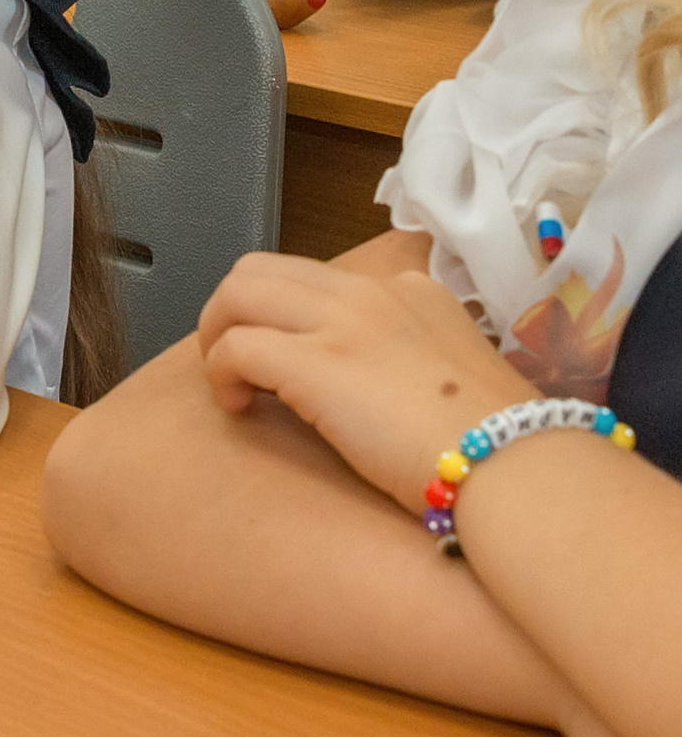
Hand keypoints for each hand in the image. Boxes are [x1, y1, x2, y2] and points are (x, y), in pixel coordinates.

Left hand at [194, 253, 535, 509]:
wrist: (518, 467)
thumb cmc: (501, 440)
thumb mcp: (458, 371)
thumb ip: (415, 357)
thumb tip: (382, 381)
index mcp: (409, 291)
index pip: (320, 278)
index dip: (290, 315)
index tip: (290, 357)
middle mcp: (370, 293)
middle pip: (262, 270)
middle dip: (234, 310)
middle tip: (235, 361)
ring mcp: (341, 323)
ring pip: (238, 292)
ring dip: (217, 334)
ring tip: (230, 382)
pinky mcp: (314, 363)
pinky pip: (234, 347)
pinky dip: (220, 374)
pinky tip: (239, 407)